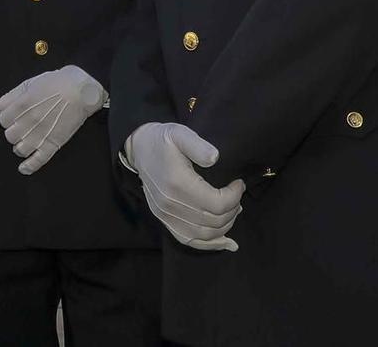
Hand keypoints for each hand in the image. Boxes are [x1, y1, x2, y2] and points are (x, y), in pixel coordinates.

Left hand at [0, 65, 106, 174]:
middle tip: (21, 127)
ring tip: (25, 141)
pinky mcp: (53, 143)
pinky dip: (29, 166)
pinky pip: (38, 160)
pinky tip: (23, 168)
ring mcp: (41, 134)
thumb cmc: (56, 83)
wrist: (81, 90)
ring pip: (20, 149)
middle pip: (10, 135)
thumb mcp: (29, 84)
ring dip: (19, 146)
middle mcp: (29, 121)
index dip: (7, 119)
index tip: (13, 117)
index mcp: (22, 105)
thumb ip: (8, 97)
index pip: (3, 120)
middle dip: (13, 131)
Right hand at [127, 122, 245, 250]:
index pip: (217, 203)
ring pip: (205, 234)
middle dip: (233, 209)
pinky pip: (190, 240)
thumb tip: (215, 157)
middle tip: (237, 195)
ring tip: (233, 210)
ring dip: (225, 225)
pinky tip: (227, 242)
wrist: (139, 150)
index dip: (235, 196)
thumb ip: (198, 145)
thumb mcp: (179, 133)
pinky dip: (210, 244)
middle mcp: (171, 204)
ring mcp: (166, 215)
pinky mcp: (164, 220)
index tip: (239, 183)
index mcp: (178, 183)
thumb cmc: (162, 140)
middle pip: (214, 220)